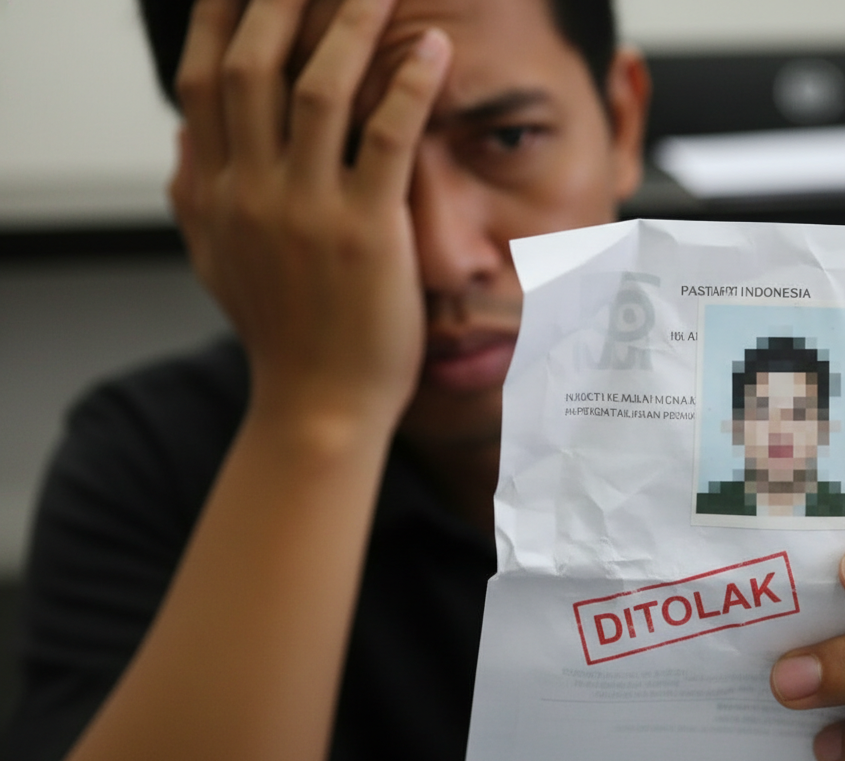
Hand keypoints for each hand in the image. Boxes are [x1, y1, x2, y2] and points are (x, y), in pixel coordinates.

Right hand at [170, 0, 449, 425]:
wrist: (318, 406)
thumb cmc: (282, 335)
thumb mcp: (218, 262)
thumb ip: (195, 196)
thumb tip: (182, 138)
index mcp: (216, 193)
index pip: (206, 82)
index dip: (221, 20)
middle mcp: (252, 192)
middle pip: (255, 67)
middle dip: (283, 1)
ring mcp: (307, 211)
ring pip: (320, 89)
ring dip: (351, 25)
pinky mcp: (366, 233)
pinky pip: (386, 138)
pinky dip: (410, 85)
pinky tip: (432, 48)